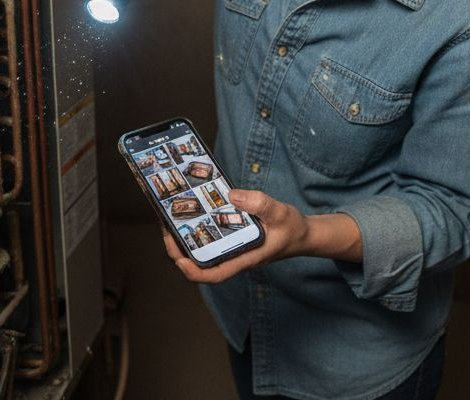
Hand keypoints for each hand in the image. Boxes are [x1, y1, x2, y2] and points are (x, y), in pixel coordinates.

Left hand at [161, 189, 359, 284]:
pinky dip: (199, 230)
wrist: (303, 235)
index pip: (214, 274)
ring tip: (172, 217)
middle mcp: (235, 257)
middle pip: (200, 263)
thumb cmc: (293, 229)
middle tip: (166, 226)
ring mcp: (233, 250)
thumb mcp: (280, 212)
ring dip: (186, 239)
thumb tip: (232, 195)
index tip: (178, 258)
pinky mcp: (234, 241)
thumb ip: (259, 203)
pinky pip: (211, 240)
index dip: (193, 271)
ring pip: (203, 252)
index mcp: (245, 258)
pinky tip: (194, 214)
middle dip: (179, 249)